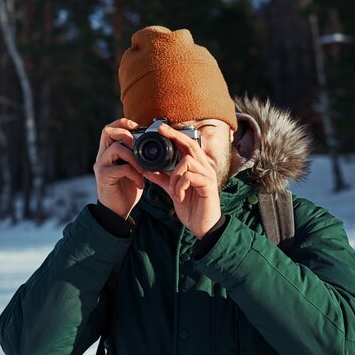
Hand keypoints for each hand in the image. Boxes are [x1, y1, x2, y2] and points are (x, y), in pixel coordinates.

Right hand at [93, 118, 144, 219]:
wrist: (117, 211)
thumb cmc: (126, 189)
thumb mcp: (134, 169)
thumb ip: (136, 157)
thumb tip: (152, 144)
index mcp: (108, 152)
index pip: (110, 129)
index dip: (122, 123)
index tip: (136, 126)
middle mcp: (102, 156)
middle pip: (107, 132)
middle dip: (126, 133)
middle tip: (137, 145)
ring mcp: (101, 166)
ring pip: (116, 148)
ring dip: (134, 157)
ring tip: (143, 169)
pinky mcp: (103, 177)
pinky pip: (121, 168)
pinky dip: (134, 174)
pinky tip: (140, 183)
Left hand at [143, 124, 221, 238]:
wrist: (202, 227)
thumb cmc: (191, 207)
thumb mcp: (173, 190)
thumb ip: (162, 178)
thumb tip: (146, 169)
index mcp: (197, 167)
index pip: (187, 144)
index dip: (175, 135)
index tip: (160, 128)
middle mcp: (204, 168)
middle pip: (191, 145)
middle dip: (174, 136)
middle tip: (161, 130)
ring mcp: (208, 176)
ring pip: (187, 161)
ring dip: (174, 175)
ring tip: (173, 189)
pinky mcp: (208, 186)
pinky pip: (189, 177)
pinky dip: (180, 186)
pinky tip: (179, 196)